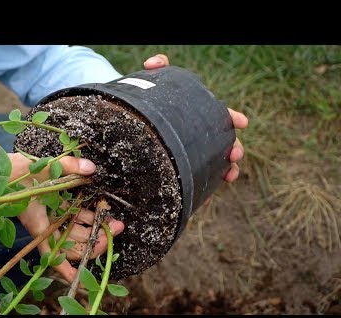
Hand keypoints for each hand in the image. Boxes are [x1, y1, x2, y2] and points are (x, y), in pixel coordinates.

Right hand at [0, 153, 124, 282]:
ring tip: (114, 218)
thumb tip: (91, 168)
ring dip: (94, 226)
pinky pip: (71, 215)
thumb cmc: (8, 173)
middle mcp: (45, 223)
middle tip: (117, 227)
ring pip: (75, 229)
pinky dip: (84, 215)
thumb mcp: (38, 167)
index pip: (54, 253)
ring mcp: (49, 214)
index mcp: (39, 223)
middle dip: (95, 240)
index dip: (66, 269)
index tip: (80, 280)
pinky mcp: (51, 204)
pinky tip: (98, 208)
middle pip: (72, 242)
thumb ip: (68, 166)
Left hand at [143, 54, 248, 182]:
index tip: (242, 122)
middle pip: (225, 142)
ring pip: (218, 162)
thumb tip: (154, 63)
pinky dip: (210, 184)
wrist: (137, 125)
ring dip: (228, 168)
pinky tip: (211, 191)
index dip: (233, 118)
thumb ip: (158, 70)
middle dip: (234, 147)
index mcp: (200, 115)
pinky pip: (202, 178)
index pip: (221, 116)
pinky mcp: (186, 168)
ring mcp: (195, 152)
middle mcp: (201, 135)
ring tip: (229, 174)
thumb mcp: (154, 85)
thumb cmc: (151, 105)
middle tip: (235, 153)